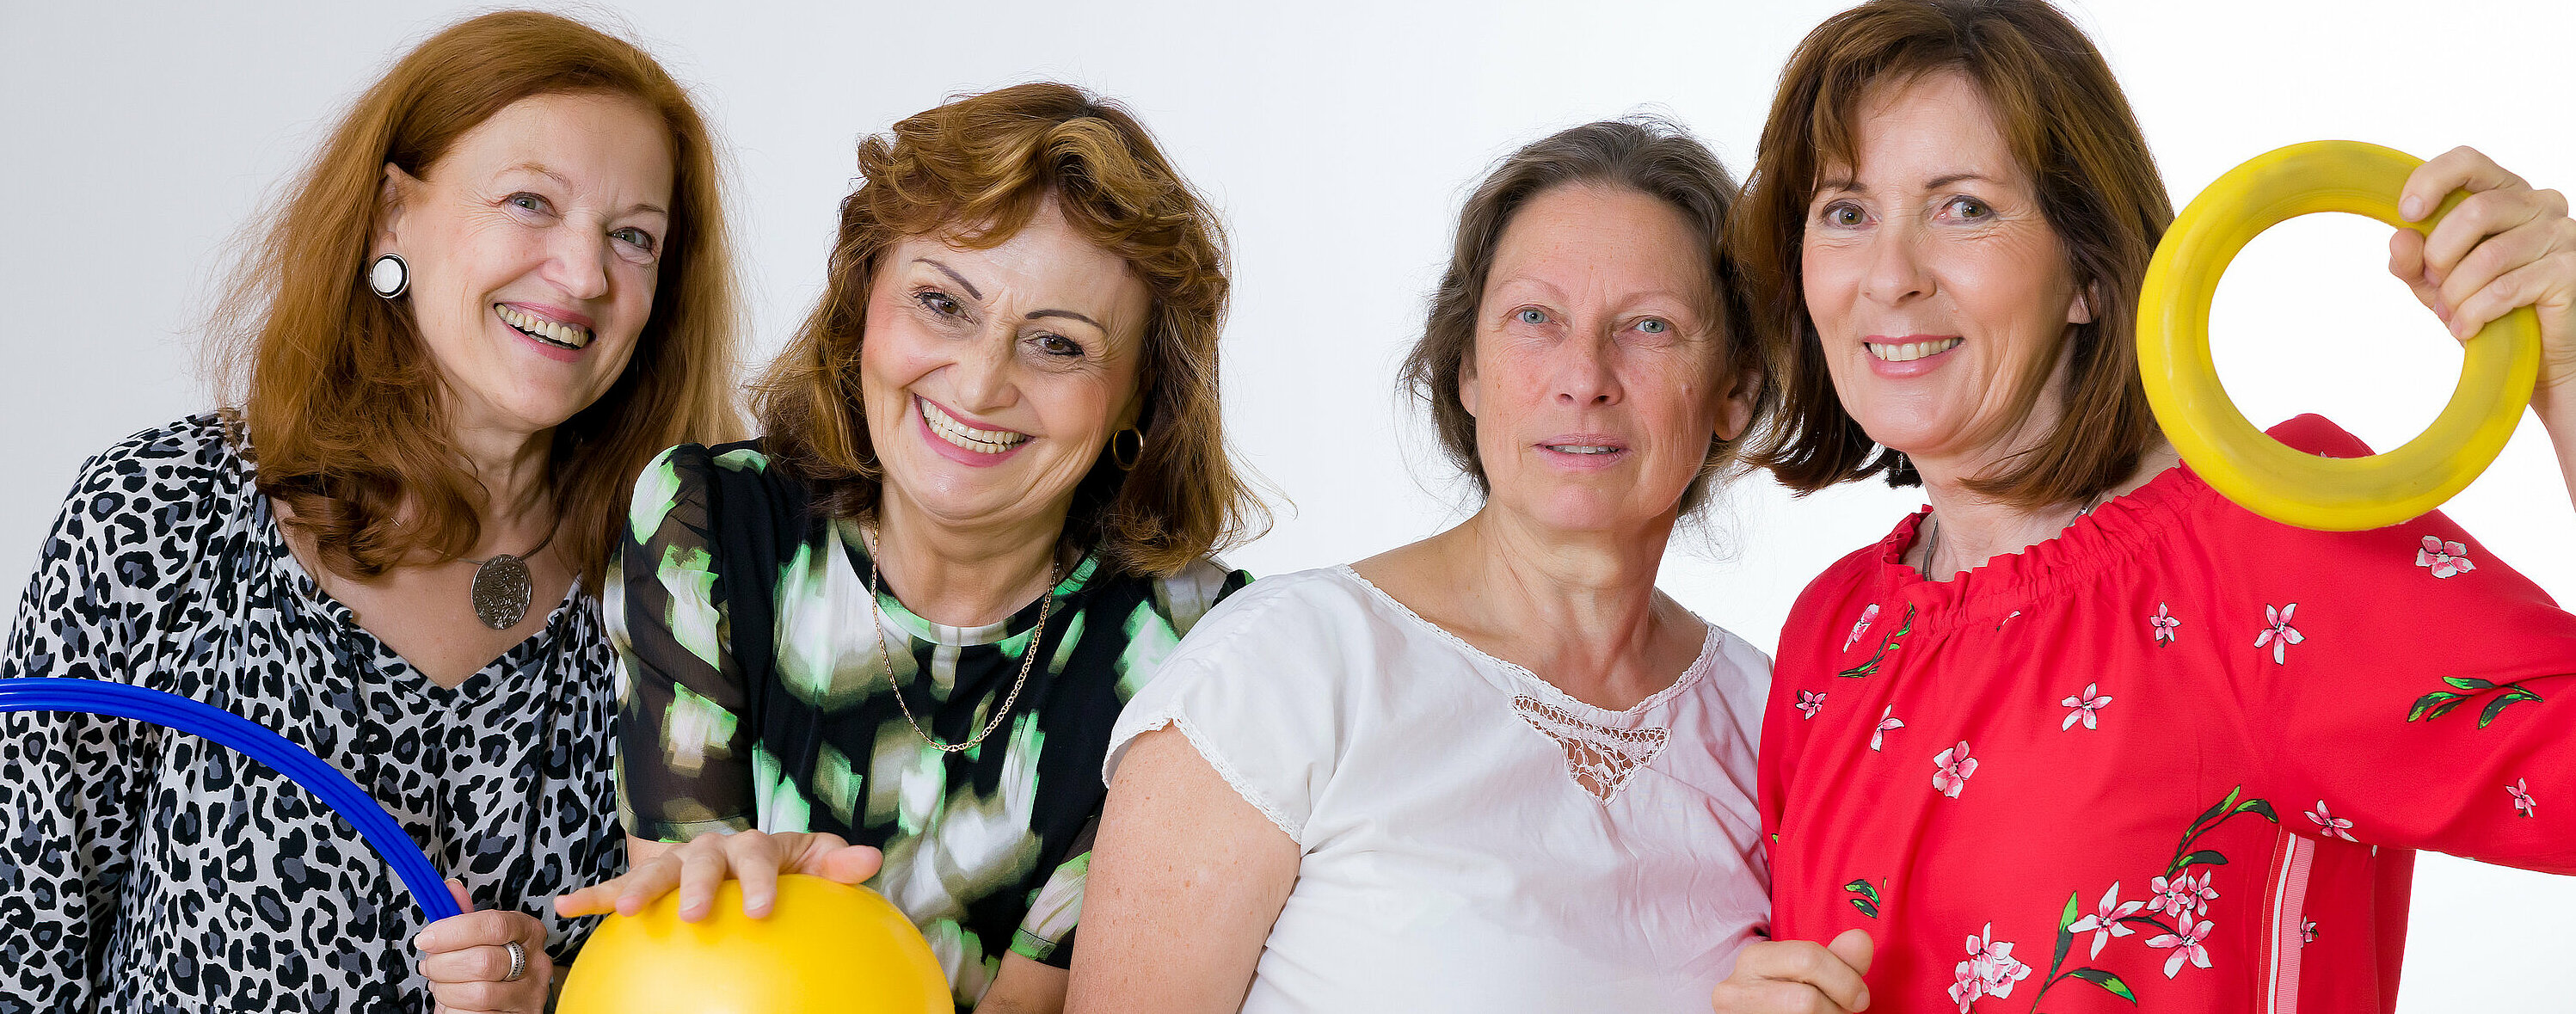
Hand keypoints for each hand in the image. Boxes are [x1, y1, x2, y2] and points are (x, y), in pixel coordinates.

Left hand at [416, 879, 550, 1013]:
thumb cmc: (491, 968)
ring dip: (446, 991)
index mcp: (528, 932)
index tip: (426, 938)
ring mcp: (529, 995)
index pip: (494, 925)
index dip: (453, 931)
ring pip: (478, 993)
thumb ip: (466, 918)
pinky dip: (452, 1010)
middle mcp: (536, 963)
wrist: (505, 1006)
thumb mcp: (482, 939)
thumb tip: (449, 889)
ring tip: (441, 985)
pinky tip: (453, 1003)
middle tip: (429, 966)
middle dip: (443, 965)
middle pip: (483, 961)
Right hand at [553, 830, 882, 920]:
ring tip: (619, 909)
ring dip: (635, 887)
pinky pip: (614, 888)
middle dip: (695, 885)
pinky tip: (565, 907)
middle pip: (700, 860)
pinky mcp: (648, 881)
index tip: (760, 910)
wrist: (743, 863)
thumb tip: (871, 858)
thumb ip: (835, 864)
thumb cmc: (782, 870)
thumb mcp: (812, 865)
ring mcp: (676, 863)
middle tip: (693, 914)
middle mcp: (711, 848)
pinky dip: (591, 895)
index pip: (759, 855)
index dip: (759, 879)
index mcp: (753, 845)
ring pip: (654, 870)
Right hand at [1709, 929, 1873, 1012]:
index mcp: (1753, 959)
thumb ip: (1839, 958)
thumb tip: (1860, 939)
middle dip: (1836, 1009)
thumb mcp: (1810, 972)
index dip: (1845, 980)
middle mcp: (1735, 989)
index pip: (1808, 959)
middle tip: (1841, 1012)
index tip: (1859, 997)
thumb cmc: (1788, 996)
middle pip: (1806, 1001)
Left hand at [2387, 145, 2575, 414]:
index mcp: (2506, 194)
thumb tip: (2399, 237)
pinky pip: (2506, 288)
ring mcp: (2562, 235)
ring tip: (2451, 316)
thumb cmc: (2489, 308)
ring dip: (2456, 293)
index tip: (2407, 214)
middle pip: (2475, 210)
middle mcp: (2541, 204)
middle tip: (2435, 287)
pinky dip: (2474, 313)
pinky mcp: (2570, 271)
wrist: (2536, 354)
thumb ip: (2414, 261)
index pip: (2468, 161)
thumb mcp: (2438, 284)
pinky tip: (2466, 329)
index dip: (2431, 180)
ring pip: (2489, 256)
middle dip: (2440, 256)